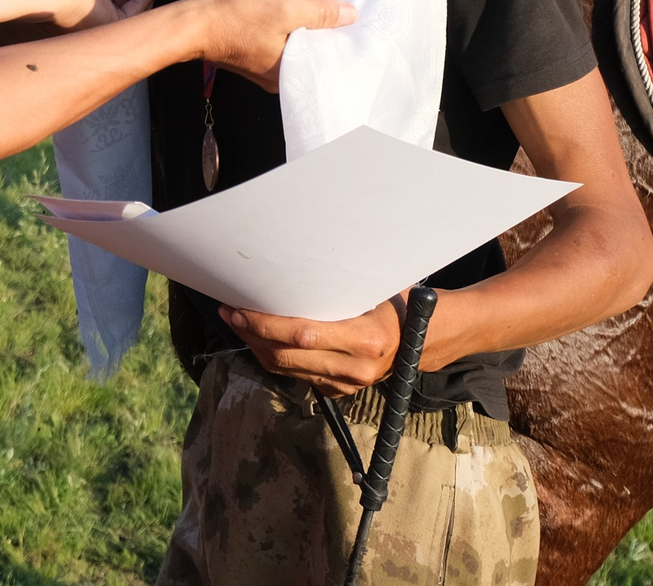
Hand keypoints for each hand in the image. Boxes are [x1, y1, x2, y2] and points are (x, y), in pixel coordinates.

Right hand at [177, 0, 354, 90]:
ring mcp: (262, 67)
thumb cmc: (236, 18)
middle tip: (341, 13)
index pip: (325, 62)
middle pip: (311, 55)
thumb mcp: (284, 9)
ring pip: (295, 48)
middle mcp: (277, 78)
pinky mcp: (251, 54)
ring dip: (304, 31)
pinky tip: (291, 14)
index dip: (339, 41)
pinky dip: (287, 30)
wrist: (193, 21)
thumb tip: (351, 14)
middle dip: (323, 35)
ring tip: (319, 10)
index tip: (353, 24)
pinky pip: (279, 44)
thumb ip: (319, 13)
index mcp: (289, 75)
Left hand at [221, 297, 411, 397]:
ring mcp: (345, 385)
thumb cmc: (395, 302)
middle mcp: (353, 368)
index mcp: (364, 339)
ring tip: (238, 322)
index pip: (301, 334)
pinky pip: (297, 375)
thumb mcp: (376, 286)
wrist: (422, 340)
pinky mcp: (338, 392)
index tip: (241, 307)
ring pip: (286, 369)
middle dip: (251, 334)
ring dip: (257, 346)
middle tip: (230, 311)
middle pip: (286, 356)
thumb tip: (295, 260)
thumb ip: (341, 282)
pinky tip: (261, 338)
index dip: (265, 324)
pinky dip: (274, 357)